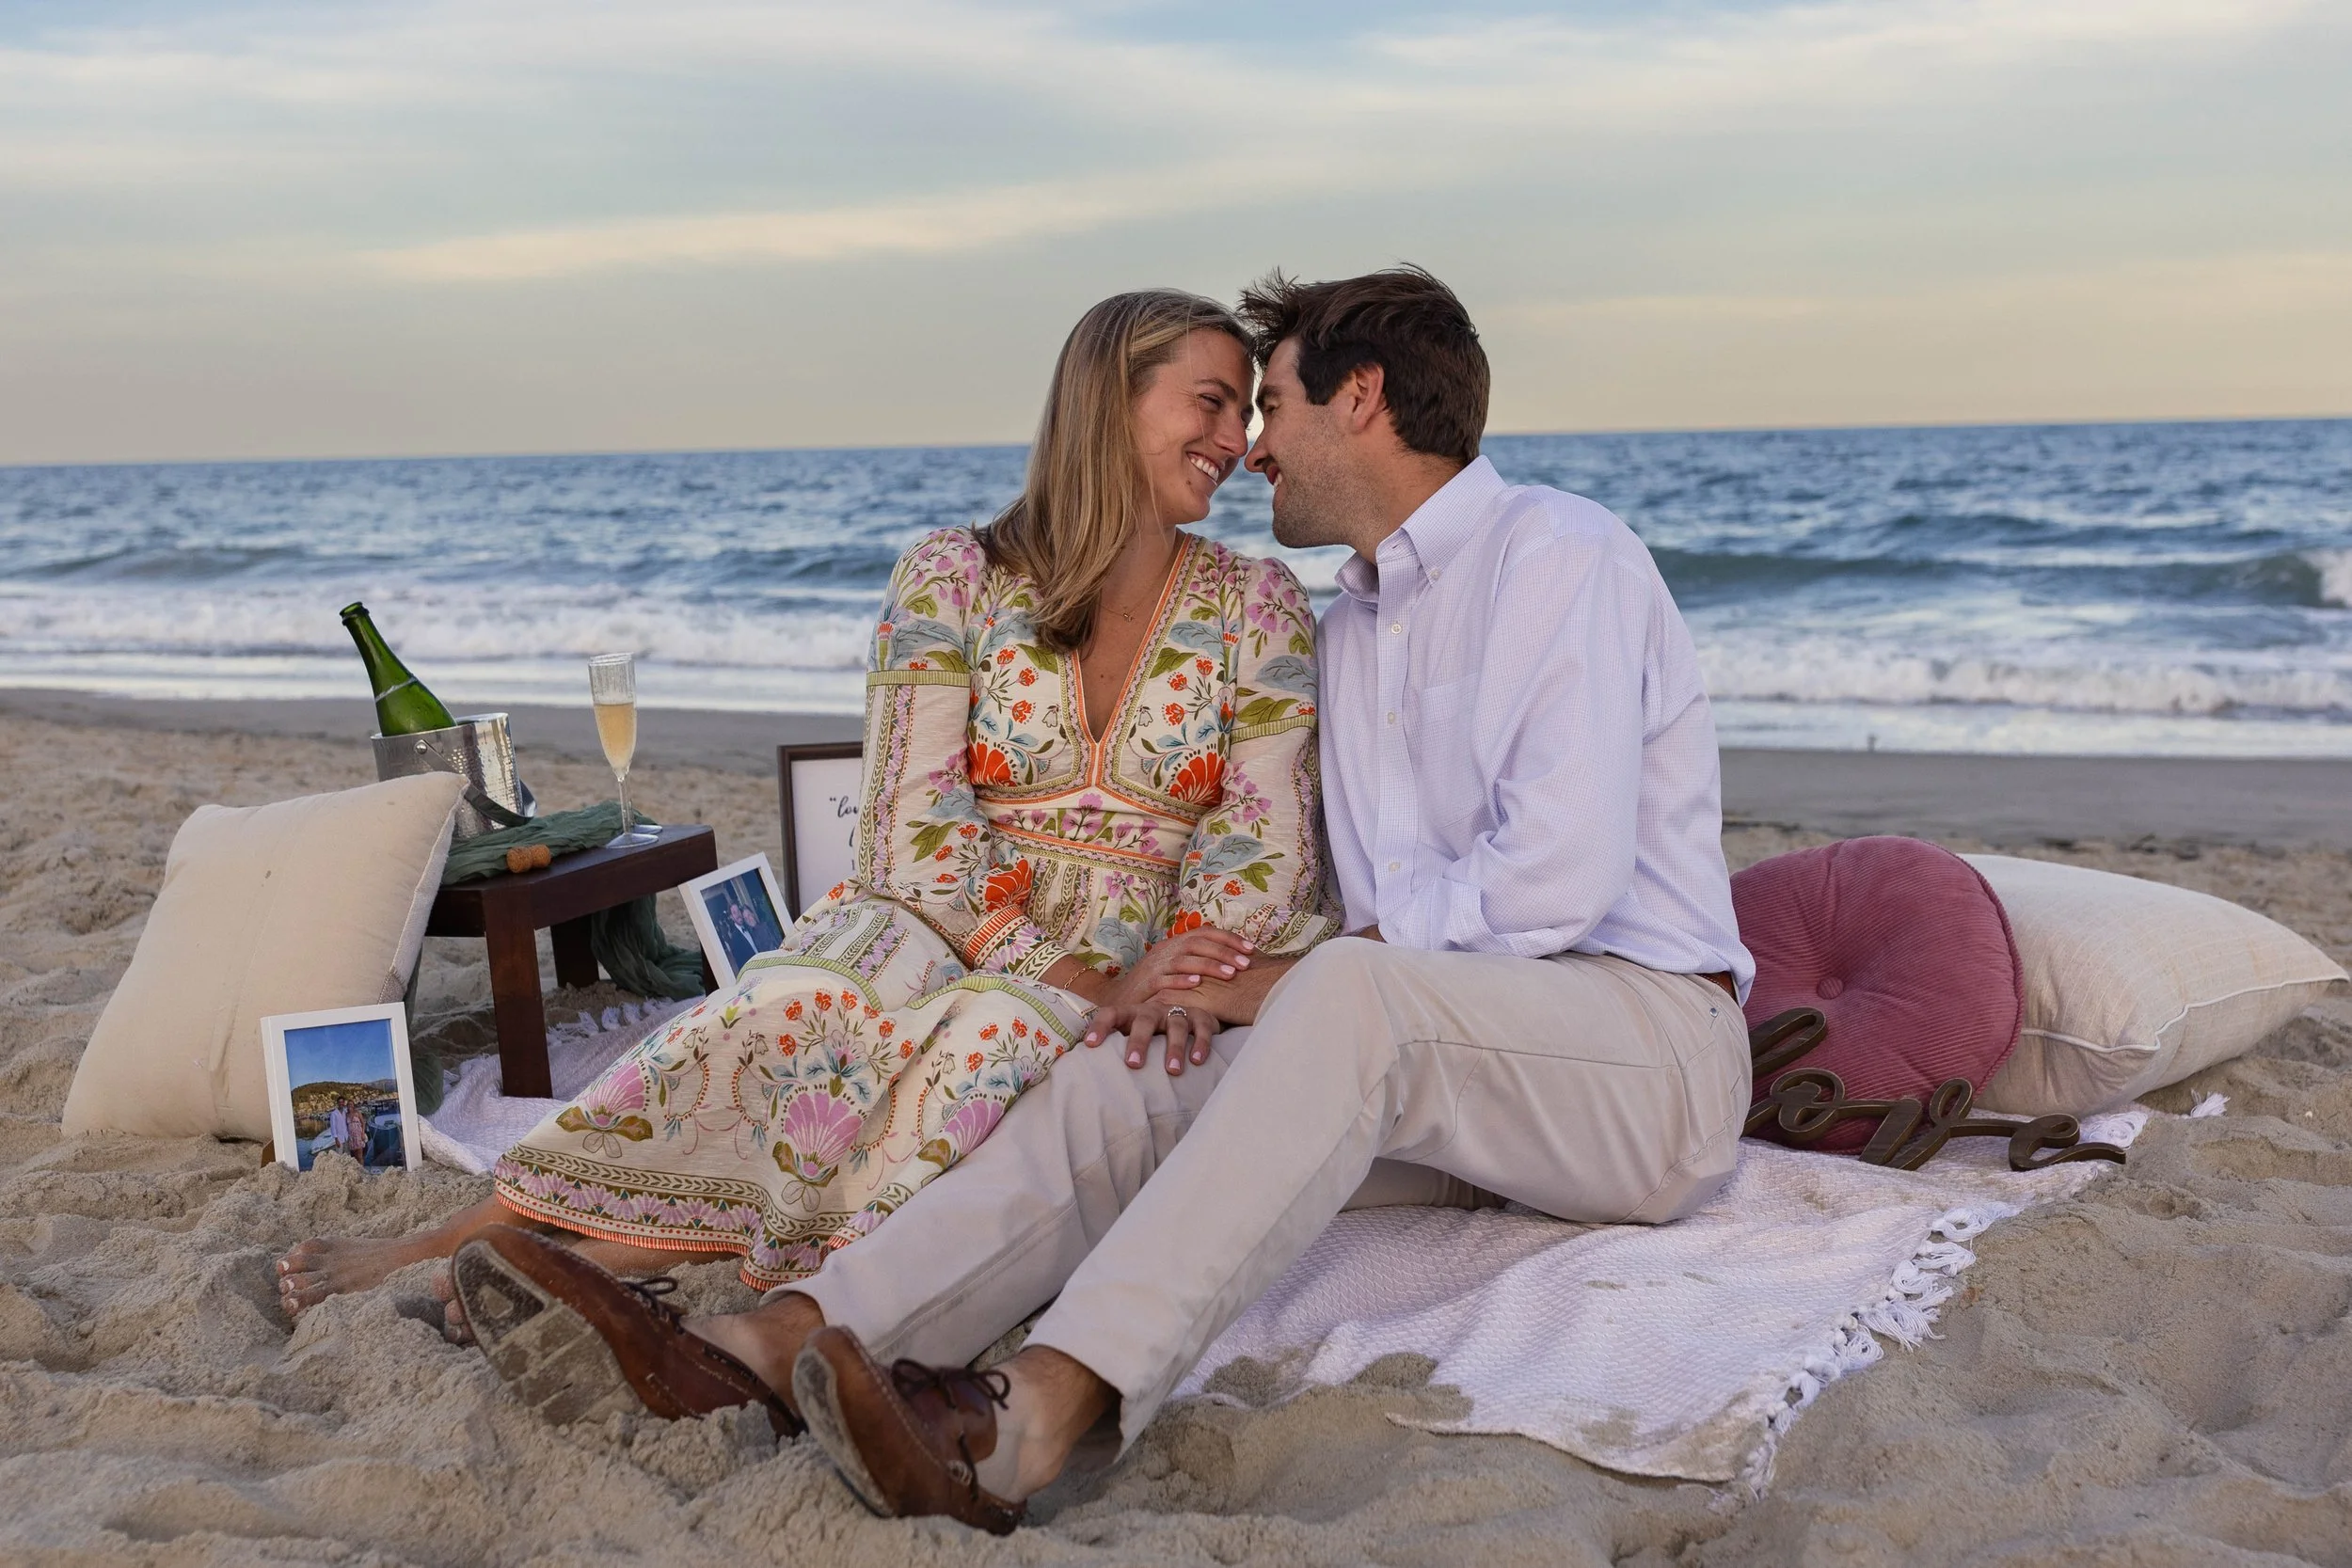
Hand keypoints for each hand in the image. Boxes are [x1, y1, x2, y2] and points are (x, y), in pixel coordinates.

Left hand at [1082, 989, 1222, 1073]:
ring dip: (1174, 1047)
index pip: (1111, 1014)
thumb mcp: (1130, 1036)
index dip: (1099, 1026)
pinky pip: (1202, 1029)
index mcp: (1131, 1014)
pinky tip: (1197, 1061)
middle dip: (1139, 1041)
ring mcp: (1178, 1012)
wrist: (1188, 1018)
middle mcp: (1153, 1010)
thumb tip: (1075, 1066)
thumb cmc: (1151, 1036)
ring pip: (1176, 1025)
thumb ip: (1111, 1049)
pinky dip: (1201, 1044)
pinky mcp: (1201, 1018)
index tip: (1089, 1045)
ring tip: (1172, 1071)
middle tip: (1133, 1064)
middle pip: (1144, 1020)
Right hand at [1104, 926, 1253, 1007]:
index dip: (1229, 938)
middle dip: (1225, 952)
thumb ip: (1199, 962)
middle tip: (1246, 964)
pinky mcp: (1145, 984)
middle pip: (1198, 943)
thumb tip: (1234, 963)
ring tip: (1230, 975)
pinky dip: (1181, 980)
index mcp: (1175, 944)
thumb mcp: (1176, 969)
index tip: (1251, 949)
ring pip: (1185, 959)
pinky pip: (1165, 979)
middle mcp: (1166, 950)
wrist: (1120, 1002)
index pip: (1205, 932)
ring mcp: (1155, 966)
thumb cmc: (1155, 987)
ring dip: (1209, 966)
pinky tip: (1197, 984)